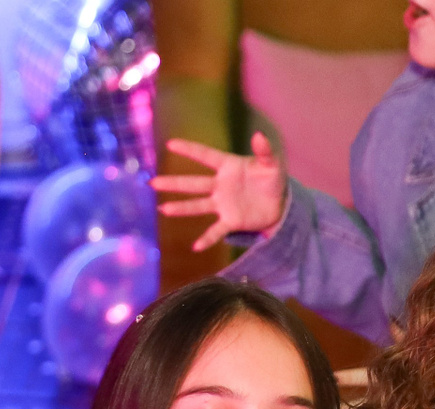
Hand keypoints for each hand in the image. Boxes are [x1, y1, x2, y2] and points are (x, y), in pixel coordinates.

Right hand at [151, 134, 287, 252]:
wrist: (280, 205)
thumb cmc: (273, 180)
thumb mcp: (272, 164)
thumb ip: (265, 151)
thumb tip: (258, 136)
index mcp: (228, 167)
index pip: (205, 156)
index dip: (189, 150)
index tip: (170, 144)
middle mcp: (220, 185)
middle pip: (193, 183)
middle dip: (173, 183)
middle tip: (153, 182)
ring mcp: (223, 204)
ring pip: (198, 205)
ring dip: (181, 208)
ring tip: (163, 209)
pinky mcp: (231, 221)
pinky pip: (216, 231)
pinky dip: (207, 239)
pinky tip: (195, 247)